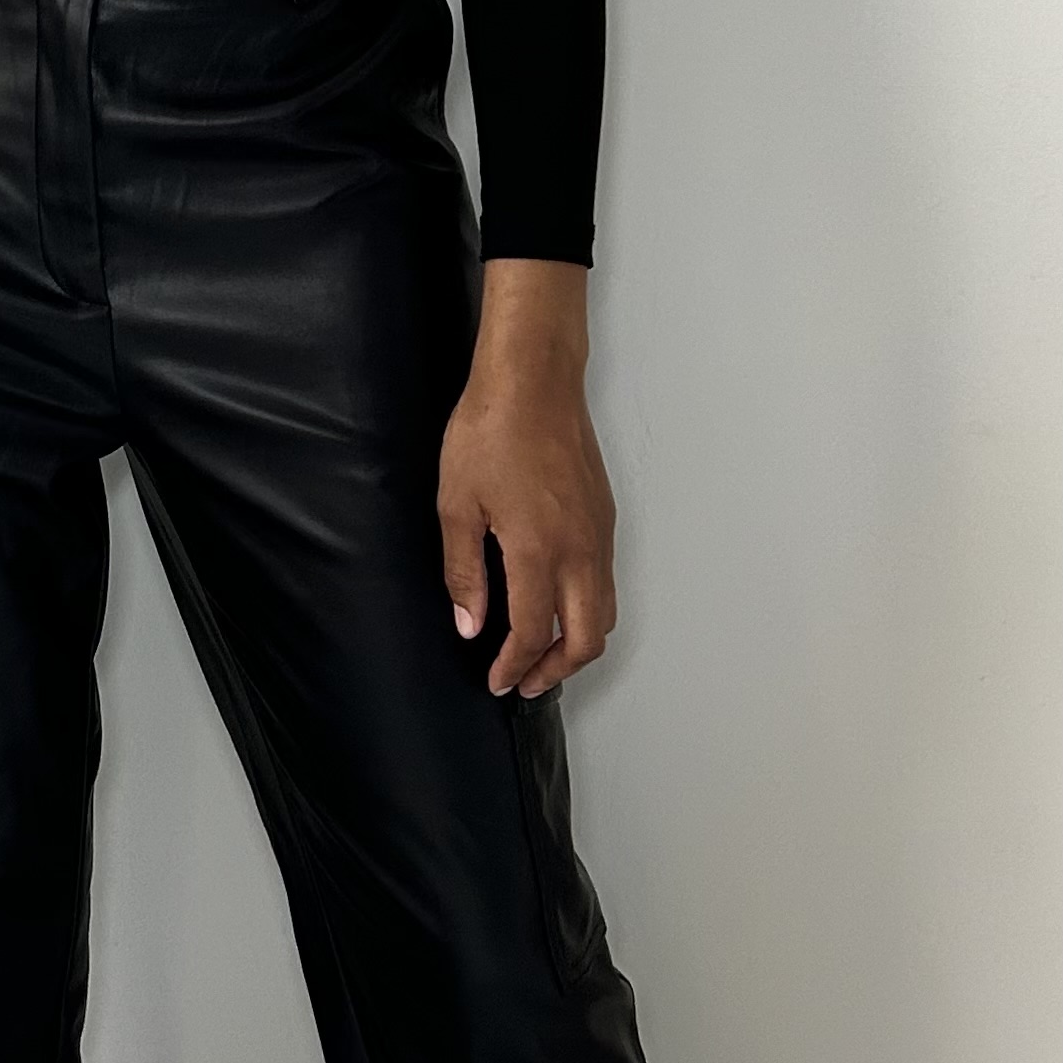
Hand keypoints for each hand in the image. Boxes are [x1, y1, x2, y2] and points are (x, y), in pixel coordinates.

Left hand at [437, 260, 617, 697]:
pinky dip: (587, 610)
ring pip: (604, 612)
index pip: (532, 632)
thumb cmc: (487, 433)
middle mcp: (579, 550)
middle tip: (524, 682)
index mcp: (538, 550)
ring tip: (540, 654)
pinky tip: (556, 605)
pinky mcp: (606, 517)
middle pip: (586, 637)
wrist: (534, 380)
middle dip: (556, 669)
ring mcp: (599, 534)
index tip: (496, 682)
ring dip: (576, 643)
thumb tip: (470, 625)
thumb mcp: (456, 503)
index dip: (514, 666)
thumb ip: (463, 570)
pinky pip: (606, 582)